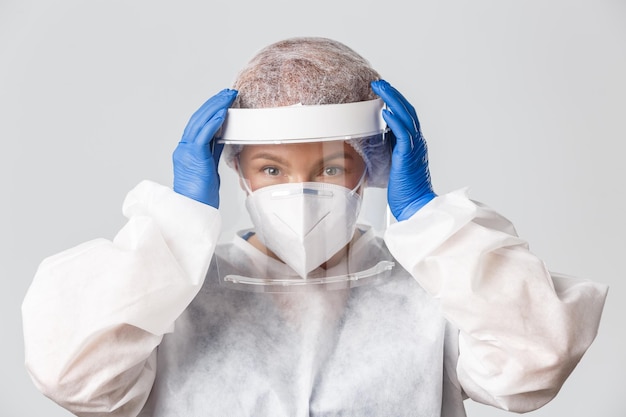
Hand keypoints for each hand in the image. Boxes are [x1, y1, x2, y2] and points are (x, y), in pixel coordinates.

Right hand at [173, 89, 237, 207]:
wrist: (193, 211)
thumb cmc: (201, 196)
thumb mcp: (210, 169)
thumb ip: (212, 153)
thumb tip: (222, 140)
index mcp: (188, 151)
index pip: (200, 125)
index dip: (211, 111)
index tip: (223, 101)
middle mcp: (184, 149)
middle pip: (198, 119)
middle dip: (213, 104)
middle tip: (227, 93)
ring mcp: (186, 152)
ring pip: (200, 123)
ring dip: (215, 107)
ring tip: (227, 97)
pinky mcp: (193, 158)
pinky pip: (203, 135)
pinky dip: (212, 122)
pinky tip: (222, 113)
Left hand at [371, 80, 435, 220]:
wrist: (416, 206)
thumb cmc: (404, 191)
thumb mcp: (393, 164)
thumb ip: (388, 149)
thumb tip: (375, 139)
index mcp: (414, 143)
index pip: (406, 116)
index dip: (395, 101)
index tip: (382, 91)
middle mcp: (417, 142)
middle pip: (407, 110)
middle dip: (392, 94)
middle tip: (379, 82)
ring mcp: (415, 148)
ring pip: (406, 117)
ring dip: (392, 100)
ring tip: (379, 88)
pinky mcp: (409, 156)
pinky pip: (403, 134)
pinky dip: (394, 121)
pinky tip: (385, 111)